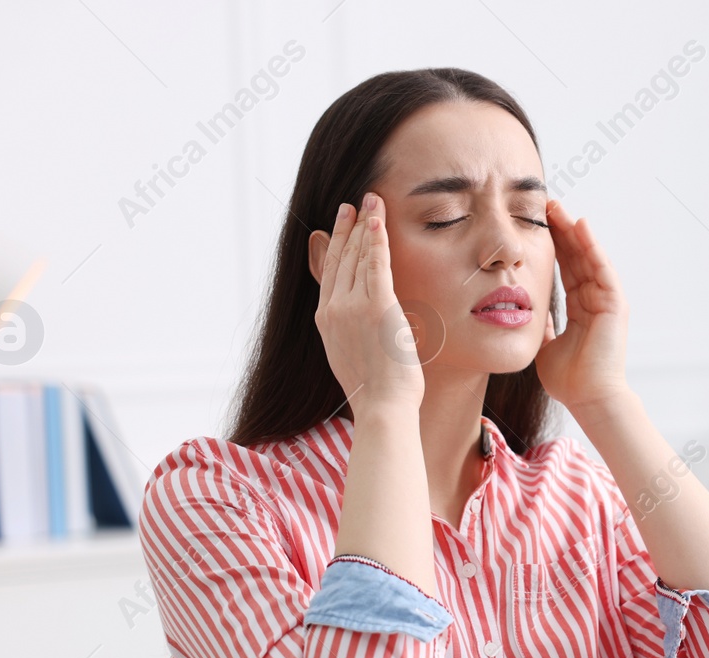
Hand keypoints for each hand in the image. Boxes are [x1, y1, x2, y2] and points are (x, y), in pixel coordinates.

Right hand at [314, 193, 422, 414]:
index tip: (341, 223)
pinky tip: (378, 220)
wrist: (382, 407)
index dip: (336, 244)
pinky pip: (376, 264)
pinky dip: (377, 239)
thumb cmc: (377, 391)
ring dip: (365, 224)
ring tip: (371, 200)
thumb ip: (353, 331)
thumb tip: (363, 323)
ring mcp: (352, 307)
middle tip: (356, 202)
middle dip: (350, 226)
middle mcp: (333, 310)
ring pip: (357, 256)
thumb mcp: (354, 356)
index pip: (330, 273)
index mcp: (325, 321)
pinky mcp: (376, 307)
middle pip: (341, 258)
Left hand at [533, 199, 630, 416]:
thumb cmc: (569, 380)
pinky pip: (602, 269)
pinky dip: (593, 247)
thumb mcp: (546, 346)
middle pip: (577, 257)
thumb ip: (543, 328)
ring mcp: (606, 300)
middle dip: (561, 230)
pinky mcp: (615, 304)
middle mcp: (595, 300)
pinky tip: (581, 227)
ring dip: (574, 232)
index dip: (552, 246)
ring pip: (589, 257)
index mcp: (581, 308)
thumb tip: (531, 316)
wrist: (588, 398)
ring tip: (559, 208)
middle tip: (545, 205)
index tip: (535, 224)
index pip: (565, 268)